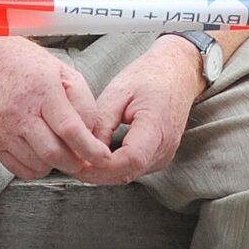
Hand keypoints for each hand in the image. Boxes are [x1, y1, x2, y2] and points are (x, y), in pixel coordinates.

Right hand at [0, 37, 111, 180]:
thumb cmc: (26, 63)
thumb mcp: (65, 72)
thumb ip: (83, 103)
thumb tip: (91, 135)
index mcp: (43, 90)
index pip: (70, 129)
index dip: (90, 149)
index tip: (102, 156)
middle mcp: (20, 111)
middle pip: (54, 153)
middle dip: (76, 163)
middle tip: (84, 159)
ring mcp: (3, 128)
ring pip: (38, 165)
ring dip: (56, 165)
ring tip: (61, 151)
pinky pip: (19, 169)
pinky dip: (37, 169)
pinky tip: (42, 154)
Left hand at [79, 37, 203, 183]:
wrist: (177, 74)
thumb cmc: (150, 77)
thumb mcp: (118, 92)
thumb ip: (102, 123)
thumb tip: (86, 150)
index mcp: (157, 126)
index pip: (131, 158)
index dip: (103, 165)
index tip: (80, 161)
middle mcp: (164, 147)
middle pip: (128, 172)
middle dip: (97, 173)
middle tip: (71, 164)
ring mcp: (164, 155)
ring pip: (129, 175)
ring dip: (103, 173)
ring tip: (79, 161)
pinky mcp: (159, 156)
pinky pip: (133, 169)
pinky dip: (113, 168)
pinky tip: (95, 160)